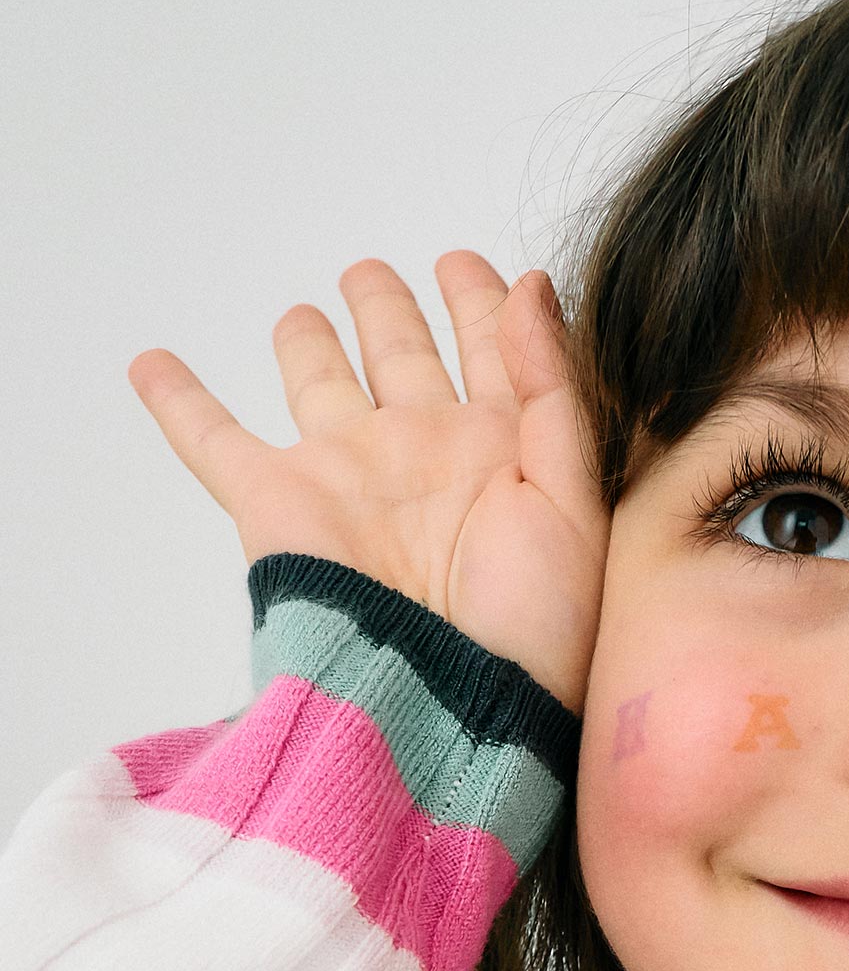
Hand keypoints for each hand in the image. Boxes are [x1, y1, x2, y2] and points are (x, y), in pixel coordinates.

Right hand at [126, 253, 610, 711]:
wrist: (457, 704)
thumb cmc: (533, 627)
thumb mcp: (574, 500)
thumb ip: (554, 388)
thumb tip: (528, 284)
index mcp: (499, 450)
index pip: (491, 352)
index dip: (480, 304)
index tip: (466, 266)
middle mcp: (421, 453)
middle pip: (398, 356)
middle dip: (386, 310)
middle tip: (373, 274)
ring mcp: (348, 474)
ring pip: (320, 382)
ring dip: (309, 343)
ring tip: (303, 314)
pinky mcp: (279, 503)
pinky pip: (213, 440)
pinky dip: (178, 401)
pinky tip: (152, 363)